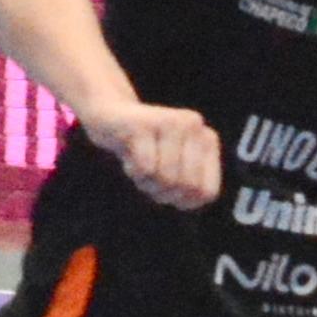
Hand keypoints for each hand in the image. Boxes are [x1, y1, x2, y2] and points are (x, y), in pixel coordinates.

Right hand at [101, 97, 222, 209]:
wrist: (108, 116)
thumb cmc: (144, 150)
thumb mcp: (173, 171)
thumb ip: (189, 189)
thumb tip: (190, 196)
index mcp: (208, 139)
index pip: (206, 192)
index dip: (183, 201)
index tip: (168, 188)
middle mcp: (193, 125)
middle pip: (186, 186)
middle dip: (163, 192)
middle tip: (149, 175)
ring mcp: (170, 121)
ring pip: (166, 178)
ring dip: (146, 182)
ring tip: (138, 164)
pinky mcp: (143, 124)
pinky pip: (145, 168)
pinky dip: (133, 171)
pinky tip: (128, 155)